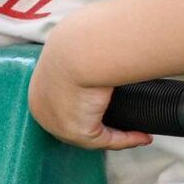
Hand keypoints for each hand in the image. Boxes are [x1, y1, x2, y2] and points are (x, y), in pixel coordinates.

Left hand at [26, 27, 151, 151]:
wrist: (81, 48)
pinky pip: (105, 141)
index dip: (89, 111)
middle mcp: (43, 110)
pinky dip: (126, 139)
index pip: (64, 106)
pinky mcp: (76, 132)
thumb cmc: (82, 41)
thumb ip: (85, 60)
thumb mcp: (78, 51)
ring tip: (139, 132)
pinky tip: (142, 136)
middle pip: (76, 124)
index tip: (110, 108)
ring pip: (91, 134)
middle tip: (125, 124)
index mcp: (40, 89)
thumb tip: (102, 58)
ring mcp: (57, 124)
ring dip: (118, 135)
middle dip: (103, 125)